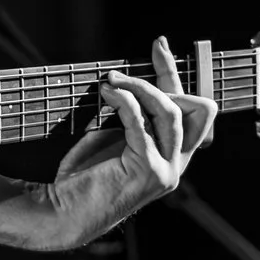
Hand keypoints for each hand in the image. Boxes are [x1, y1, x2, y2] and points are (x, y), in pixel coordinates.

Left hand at [47, 35, 213, 247]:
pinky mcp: (148, 170)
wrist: (62, 212)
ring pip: (171, 112)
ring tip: (111, 81)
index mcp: (171, 157)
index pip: (191, 110)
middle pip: (198, 109)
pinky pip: (142, 123)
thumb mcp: (111, 138)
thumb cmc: (82, 178)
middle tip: (136, 65)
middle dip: (168, 79)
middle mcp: (176, 165)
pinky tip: (107, 93)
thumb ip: (129, 117)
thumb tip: (126, 82)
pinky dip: (125, 101)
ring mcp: (166, 169)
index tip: (159, 46)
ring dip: (139, 88)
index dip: (174, 74)